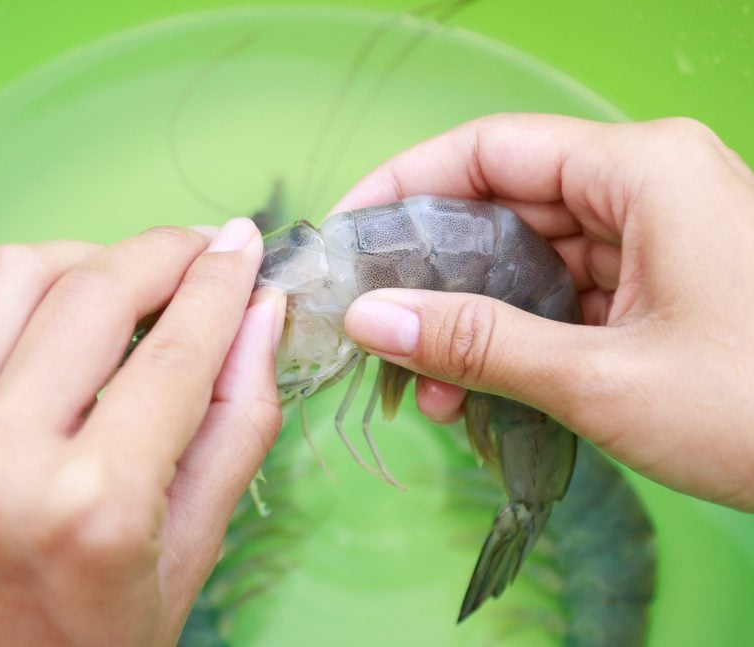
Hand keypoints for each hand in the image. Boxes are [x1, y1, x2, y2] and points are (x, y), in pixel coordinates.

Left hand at [0, 220, 284, 645]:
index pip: (178, 348)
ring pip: (12, 277)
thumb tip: (260, 322)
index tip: (247, 247)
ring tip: (134, 283)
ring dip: (88, 259)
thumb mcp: (187, 561)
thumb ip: (235, 430)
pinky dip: (26, 303)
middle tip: (205, 253)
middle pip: (93, 289)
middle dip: (164, 251)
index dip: (225, 282)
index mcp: (93, 506)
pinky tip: (64, 329)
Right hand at [336, 114, 753, 510]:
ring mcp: (659, 237)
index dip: (404, 187)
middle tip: (374, 330)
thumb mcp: (602, 377)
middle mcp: (648, 187)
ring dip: (471, 320)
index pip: (489, 149)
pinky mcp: (664, 286)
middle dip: (433, 274)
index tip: (347, 237)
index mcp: (642, 171)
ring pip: (531, 259)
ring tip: (424, 387)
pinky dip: (518, 339)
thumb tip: (371, 318)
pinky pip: (566, 295)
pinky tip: (476, 390)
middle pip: (505, 206)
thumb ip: (478, 343)